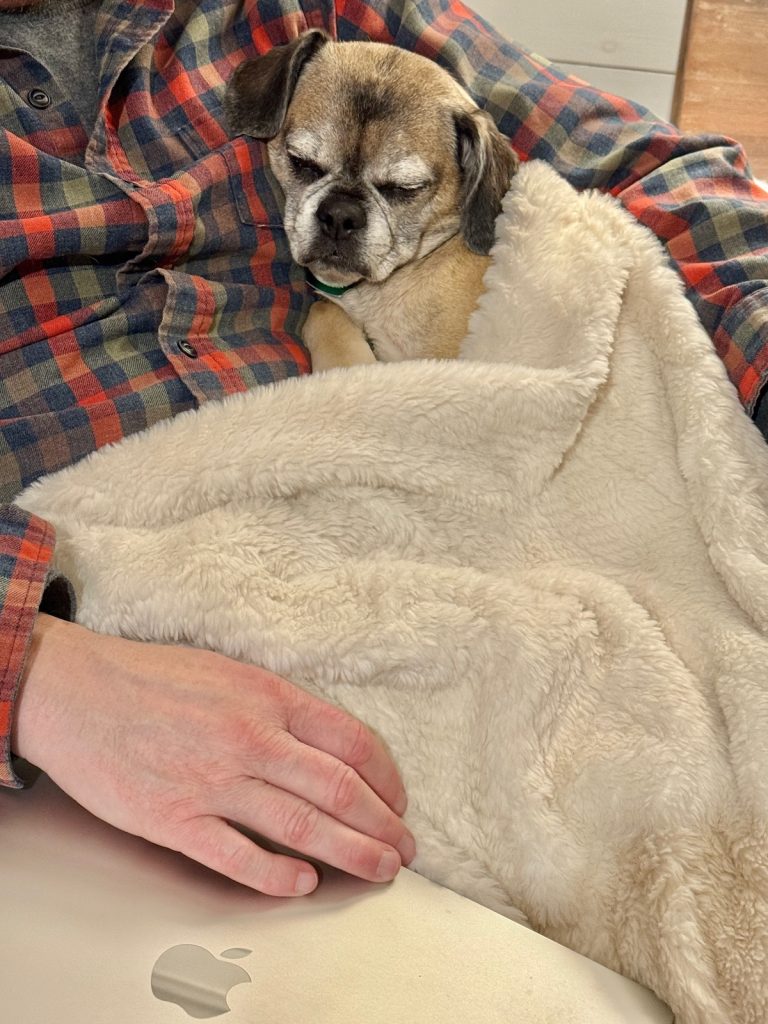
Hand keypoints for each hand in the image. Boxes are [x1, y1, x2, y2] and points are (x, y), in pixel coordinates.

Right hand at [13, 614, 413, 895]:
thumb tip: (330, 746)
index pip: (353, 742)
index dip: (388, 779)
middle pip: (340, 790)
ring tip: (379, 869)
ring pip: (303, 827)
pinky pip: (239, 857)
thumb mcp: (231, 672)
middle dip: (383, 825)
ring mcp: (214, 782)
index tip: (398, 801)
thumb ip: (281, 707)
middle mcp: (252, 739)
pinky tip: (304, 883)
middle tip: (404, 849)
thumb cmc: (154, 678)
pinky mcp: (176, 820)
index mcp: (269, 697)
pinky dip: (278, 875)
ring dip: (352, 853)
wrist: (77, 693)